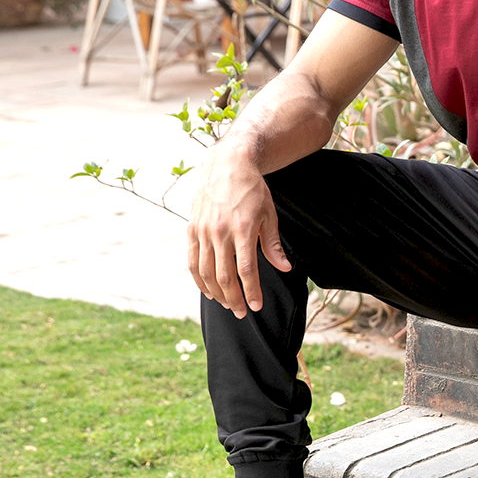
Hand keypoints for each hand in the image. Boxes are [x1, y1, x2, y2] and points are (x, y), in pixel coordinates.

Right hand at [187, 143, 290, 316]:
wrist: (226, 165)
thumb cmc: (252, 190)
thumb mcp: (269, 215)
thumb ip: (273, 245)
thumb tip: (285, 268)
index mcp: (242, 229)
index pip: (246, 271)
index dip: (251, 292)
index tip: (256, 306)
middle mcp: (220, 232)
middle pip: (224, 276)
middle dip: (234, 299)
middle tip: (243, 312)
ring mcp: (203, 231)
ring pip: (206, 272)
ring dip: (217, 293)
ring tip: (228, 304)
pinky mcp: (192, 229)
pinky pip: (192, 261)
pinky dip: (199, 279)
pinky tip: (208, 290)